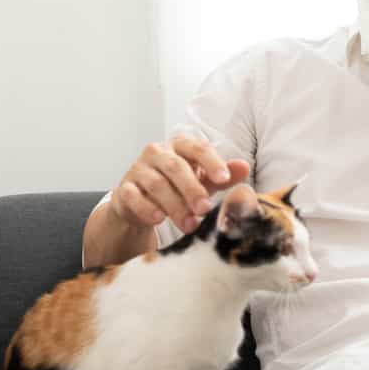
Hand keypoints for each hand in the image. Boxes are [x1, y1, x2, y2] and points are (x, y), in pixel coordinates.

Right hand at [111, 135, 250, 234]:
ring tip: (190, 224)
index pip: (197, 148)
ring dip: (175, 205)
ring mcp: (138, 169)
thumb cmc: (177, 187)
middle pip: (176, 167)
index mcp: (179, 145)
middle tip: (205, 209)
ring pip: (157, 184)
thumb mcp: (203, 180)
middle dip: (192, 189)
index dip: (212, 162)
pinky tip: (159, 218)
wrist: (140, 203)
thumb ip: (223, 175)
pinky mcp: (124, 189)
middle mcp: (157, 152)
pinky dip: (146, 208)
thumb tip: (244, 167)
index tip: (224, 179)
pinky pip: (134, 196)